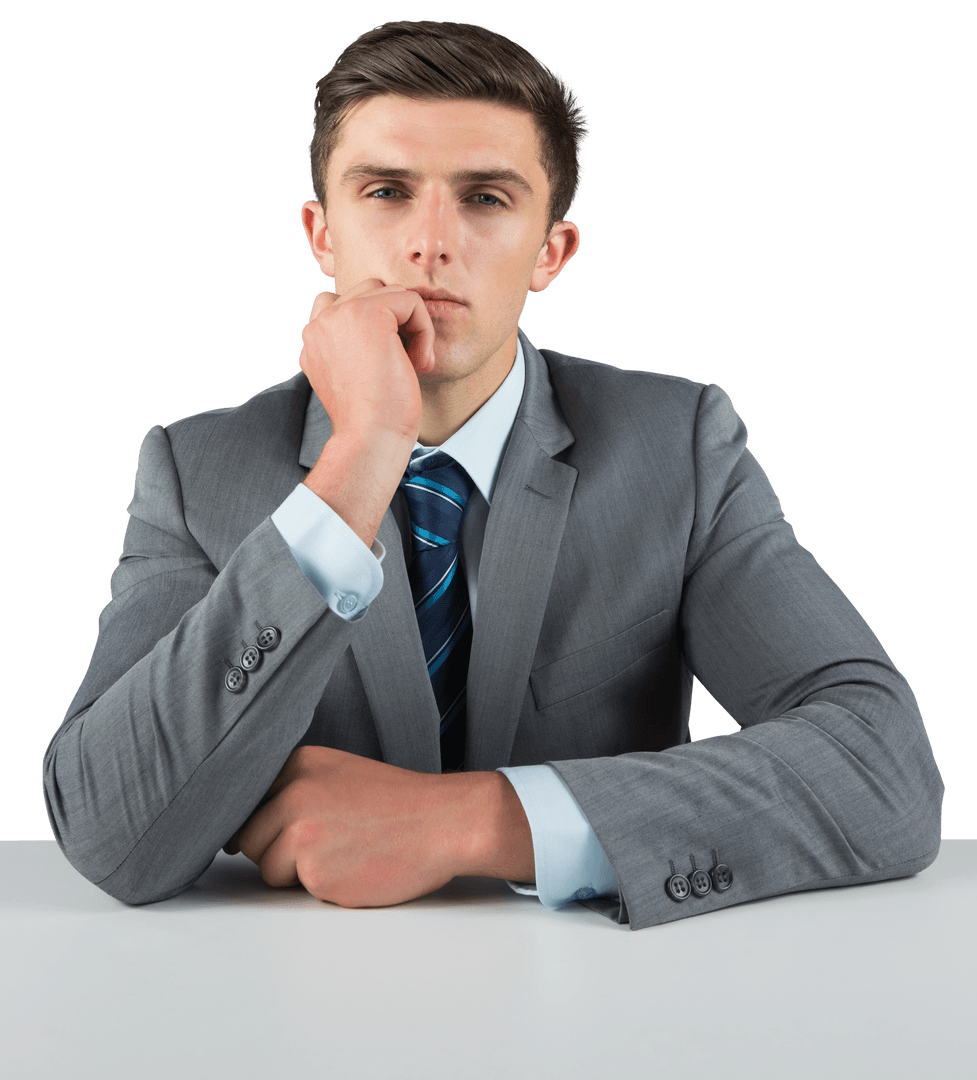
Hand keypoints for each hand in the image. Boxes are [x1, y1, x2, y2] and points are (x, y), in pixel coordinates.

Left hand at [223, 746, 475, 907]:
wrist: (445, 821)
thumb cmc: (398, 803)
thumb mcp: (338, 772)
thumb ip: (293, 788)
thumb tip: (238, 828)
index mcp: (298, 763)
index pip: (244, 798)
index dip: (258, 820)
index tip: (279, 827)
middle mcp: (292, 793)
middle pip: (248, 837)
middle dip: (276, 849)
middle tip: (326, 843)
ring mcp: (301, 833)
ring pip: (267, 868)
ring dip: (296, 872)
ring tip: (344, 852)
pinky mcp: (315, 872)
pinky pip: (297, 890)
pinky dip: (322, 887)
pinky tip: (355, 867)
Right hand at [299, 278, 435, 445]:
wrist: (371, 437)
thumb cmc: (374, 419)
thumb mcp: (357, 378)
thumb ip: (356, 346)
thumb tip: (389, 326)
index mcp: (314, 341)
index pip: (345, 306)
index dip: (378, 327)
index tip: (388, 364)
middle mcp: (319, 325)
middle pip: (369, 292)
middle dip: (396, 321)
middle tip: (407, 360)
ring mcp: (338, 315)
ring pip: (390, 292)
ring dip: (411, 324)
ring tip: (414, 361)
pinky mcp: (366, 314)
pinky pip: (410, 300)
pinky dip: (424, 329)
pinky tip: (420, 362)